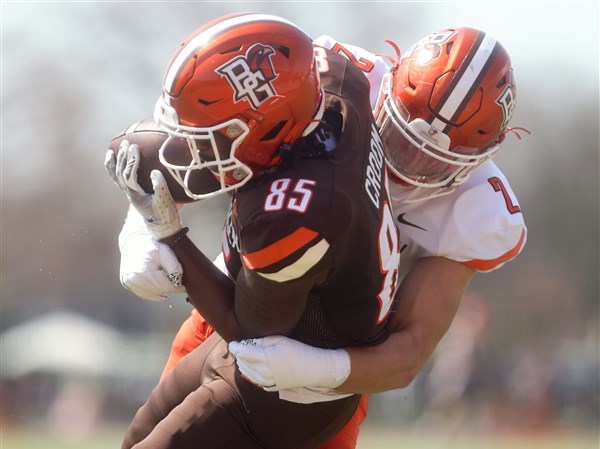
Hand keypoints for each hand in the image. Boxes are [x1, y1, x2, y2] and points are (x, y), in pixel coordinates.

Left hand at [105, 140, 181, 239]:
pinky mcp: (132, 192)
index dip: (131, 161)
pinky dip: (115, 168)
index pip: (129, 175)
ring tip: (115, 148)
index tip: (135, 148)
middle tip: (127, 143)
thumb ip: (160, 187)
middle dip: (123, 157)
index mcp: (137, 195)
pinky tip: (115, 159)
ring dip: (116, 161)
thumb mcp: (166, 202)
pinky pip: (119, 179)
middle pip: (120, 173)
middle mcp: (130, 194)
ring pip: (116, 176)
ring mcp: (129, 193)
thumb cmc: (166, 214)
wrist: (163, 227)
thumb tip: (155, 172)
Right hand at [118, 207, 185, 300]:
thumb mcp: (165, 252)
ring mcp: (130, 284)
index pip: (165, 286)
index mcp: (144, 272)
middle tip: (178, 283)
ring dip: (162, 290)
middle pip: (159, 291)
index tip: (184, 285)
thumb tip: (179, 281)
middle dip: (170, 288)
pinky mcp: (128, 285)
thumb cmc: (150, 245)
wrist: (133, 241)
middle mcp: (134, 281)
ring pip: (152, 294)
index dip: (176, 287)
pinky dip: (153, 293)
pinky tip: (160, 290)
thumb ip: (174, 267)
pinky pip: (144, 294)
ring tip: (169, 283)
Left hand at [229, 336, 350, 390]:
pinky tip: (256, 365)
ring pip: (245, 372)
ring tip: (249, 355)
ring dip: (244, 363)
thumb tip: (246, 343)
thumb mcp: (280, 340)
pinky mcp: (269, 387)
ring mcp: (266, 382)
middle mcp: (263, 372)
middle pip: (242, 362)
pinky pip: (253, 379)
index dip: (235, 347)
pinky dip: (251, 371)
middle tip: (244, 346)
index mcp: (266, 358)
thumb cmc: (298, 350)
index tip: (233, 343)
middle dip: (240, 354)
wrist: (311, 369)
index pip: (242, 353)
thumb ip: (261, 341)